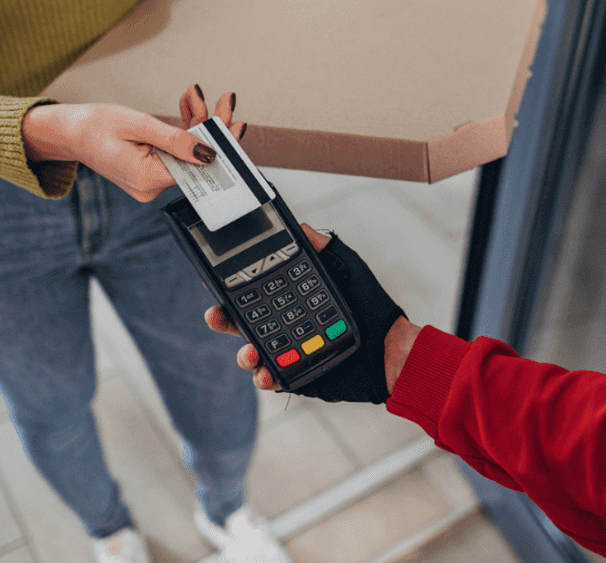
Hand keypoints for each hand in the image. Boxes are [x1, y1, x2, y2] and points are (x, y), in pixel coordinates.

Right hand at [23, 86, 244, 201]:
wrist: (67, 131)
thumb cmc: (93, 125)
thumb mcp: (139, 125)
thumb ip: (177, 140)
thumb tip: (211, 153)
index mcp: (149, 179)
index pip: (198, 166)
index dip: (220, 144)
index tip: (235, 122)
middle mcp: (152, 186)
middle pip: (196, 158)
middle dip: (211, 126)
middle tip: (225, 100)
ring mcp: (151, 180)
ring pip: (187, 151)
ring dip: (195, 122)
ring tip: (195, 94)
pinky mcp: (150, 171)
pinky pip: (174, 151)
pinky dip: (181, 130)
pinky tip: (187, 105)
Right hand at [205, 224, 421, 401]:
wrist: (392, 349)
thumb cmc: (373, 307)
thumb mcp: (348, 268)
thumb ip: (324, 249)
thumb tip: (300, 227)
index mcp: (292, 299)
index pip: (254, 291)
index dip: (231, 287)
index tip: (213, 280)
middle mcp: (285, 325)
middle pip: (243, 322)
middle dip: (223, 320)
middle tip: (215, 315)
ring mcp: (290, 352)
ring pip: (252, 353)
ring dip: (243, 353)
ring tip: (249, 352)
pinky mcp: (298, 377)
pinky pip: (274, 379)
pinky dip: (265, 378)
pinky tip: (266, 373)